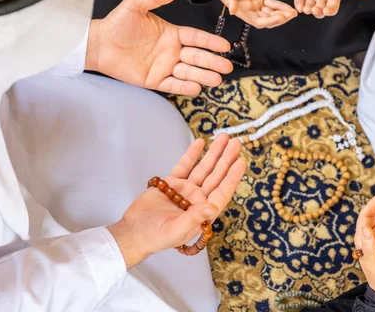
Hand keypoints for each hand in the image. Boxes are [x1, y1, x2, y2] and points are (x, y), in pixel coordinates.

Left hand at [87, 0, 233, 95]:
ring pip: (189, 72)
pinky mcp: (155, 80)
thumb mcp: (136, 4)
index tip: (225, 45)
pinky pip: (173, 84)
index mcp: (172, 34)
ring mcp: (165, 67)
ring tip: (217, 79)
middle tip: (227, 66)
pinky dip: (185, 86)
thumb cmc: (118, 23)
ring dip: (204, 76)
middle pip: (197, 57)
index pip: (196, 38)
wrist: (99, 43)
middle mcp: (172, 51)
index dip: (210, 42)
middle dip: (213, 62)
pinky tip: (197, 87)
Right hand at [107, 134, 245, 268]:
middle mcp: (198, 199)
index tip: (240, 161)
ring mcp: (186, 189)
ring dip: (213, 153)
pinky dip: (192, 154)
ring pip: (203, 168)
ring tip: (223, 137)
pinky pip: (185, 166)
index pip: (222, 192)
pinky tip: (200, 142)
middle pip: (216, 176)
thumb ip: (193, 219)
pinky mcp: (172, 183)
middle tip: (235, 142)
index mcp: (203, 212)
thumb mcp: (175, 231)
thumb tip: (212, 208)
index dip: (232, 177)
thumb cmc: (155, 237)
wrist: (133, 232)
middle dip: (226, 159)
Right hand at [195, 0, 296, 28]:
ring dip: (283, 13)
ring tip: (294, 12)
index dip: (270, 20)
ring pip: (271, 12)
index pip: (259, 21)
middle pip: (268, 19)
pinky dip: (280, 6)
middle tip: (292, 15)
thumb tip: (233, 11)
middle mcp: (250, 11)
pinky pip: (271, 3)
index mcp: (242, 12)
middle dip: (280, 18)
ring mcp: (255, 5)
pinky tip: (289, 7)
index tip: (281, 16)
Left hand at [293, 0, 368, 18]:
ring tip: (307, 9)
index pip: (332, 8)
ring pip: (309, 7)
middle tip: (316, 10)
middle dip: (318, 12)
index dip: (330, 11)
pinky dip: (298, 5)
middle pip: (320, 11)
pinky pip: (299, 1)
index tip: (327, 10)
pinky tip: (298, 6)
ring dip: (308, 10)